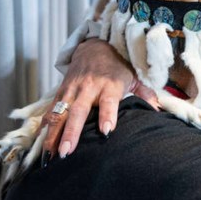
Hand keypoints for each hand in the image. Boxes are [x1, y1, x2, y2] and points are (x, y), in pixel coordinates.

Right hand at [41, 38, 150, 158]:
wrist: (95, 46)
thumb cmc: (119, 67)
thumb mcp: (135, 77)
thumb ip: (145, 93)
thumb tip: (157, 109)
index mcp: (110, 84)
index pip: (108, 101)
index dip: (107, 115)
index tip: (106, 131)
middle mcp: (89, 87)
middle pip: (78, 111)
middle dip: (71, 132)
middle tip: (66, 152)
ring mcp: (72, 89)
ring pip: (60, 112)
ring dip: (54, 133)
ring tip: (51, 153)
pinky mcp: (61, 90)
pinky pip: (52, 108)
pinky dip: (46, 124)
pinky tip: (42, 140)